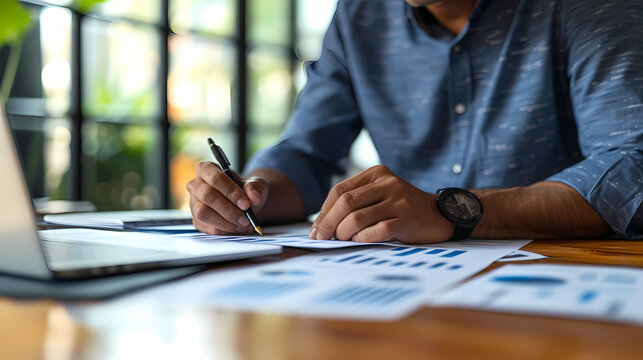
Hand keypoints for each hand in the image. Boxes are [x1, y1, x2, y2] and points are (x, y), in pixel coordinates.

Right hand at [187, 161, 267, 234]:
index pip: (215, 178)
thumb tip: (253, 197)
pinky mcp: (197, 220)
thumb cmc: (245, 190)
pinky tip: (237, 228)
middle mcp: (196, 185)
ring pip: (203, 213)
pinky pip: (207, 227)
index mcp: (207, 169)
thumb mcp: (255, 184)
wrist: (244, 204)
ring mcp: (194, 203)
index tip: (246, 204)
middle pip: (207, 196)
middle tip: (245, 218)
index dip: (231, 192)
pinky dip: (224, 230)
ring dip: (225, 222)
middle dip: (228, 210)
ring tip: (243, 224)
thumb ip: (255, 187)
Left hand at [309, 165, 454, 243]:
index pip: (340, 191)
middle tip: (321, 238)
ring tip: (341, 241)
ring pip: (358, 218)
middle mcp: (387, 183)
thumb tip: (322, 226)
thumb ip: (357, 204)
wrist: (441, 215)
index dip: (324, 212)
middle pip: (346, 203)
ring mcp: (398, 200)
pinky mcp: (406, 218)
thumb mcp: (380, 196)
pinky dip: (362, 239)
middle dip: (328, 223)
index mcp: (376, 174)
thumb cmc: (403, 209)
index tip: (316, 230)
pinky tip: (359, 242)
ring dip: (343, 233)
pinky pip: (376, 231)